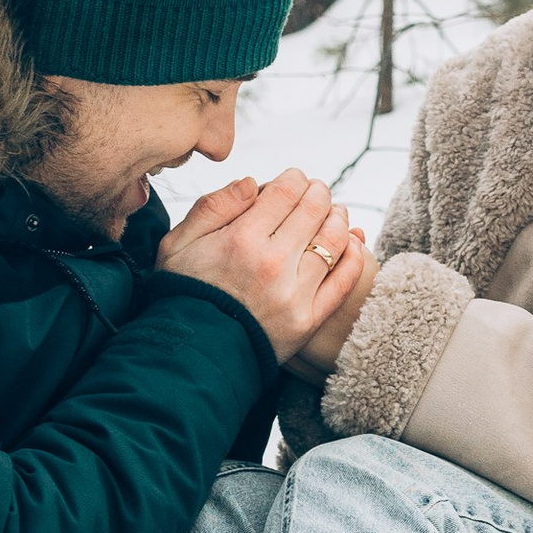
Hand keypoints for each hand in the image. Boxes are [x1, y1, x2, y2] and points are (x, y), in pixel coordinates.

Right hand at [158, 168, 369, 356]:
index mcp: (241, 239)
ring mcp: (294, 294)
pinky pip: (344, 281)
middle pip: (315, 210)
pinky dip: (354, 256)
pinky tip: (353, 242)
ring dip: (339, 218)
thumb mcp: (177, 243)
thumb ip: (213, 206)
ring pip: (334, 241)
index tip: (293, 179)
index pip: (286, 191)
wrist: (190, 354)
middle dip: (318, 193)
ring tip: (334, 212)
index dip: (295, 178)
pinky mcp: (308, 320)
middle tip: (316, 192)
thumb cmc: (182, 293)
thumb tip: (253, 182)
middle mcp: (272, 264)